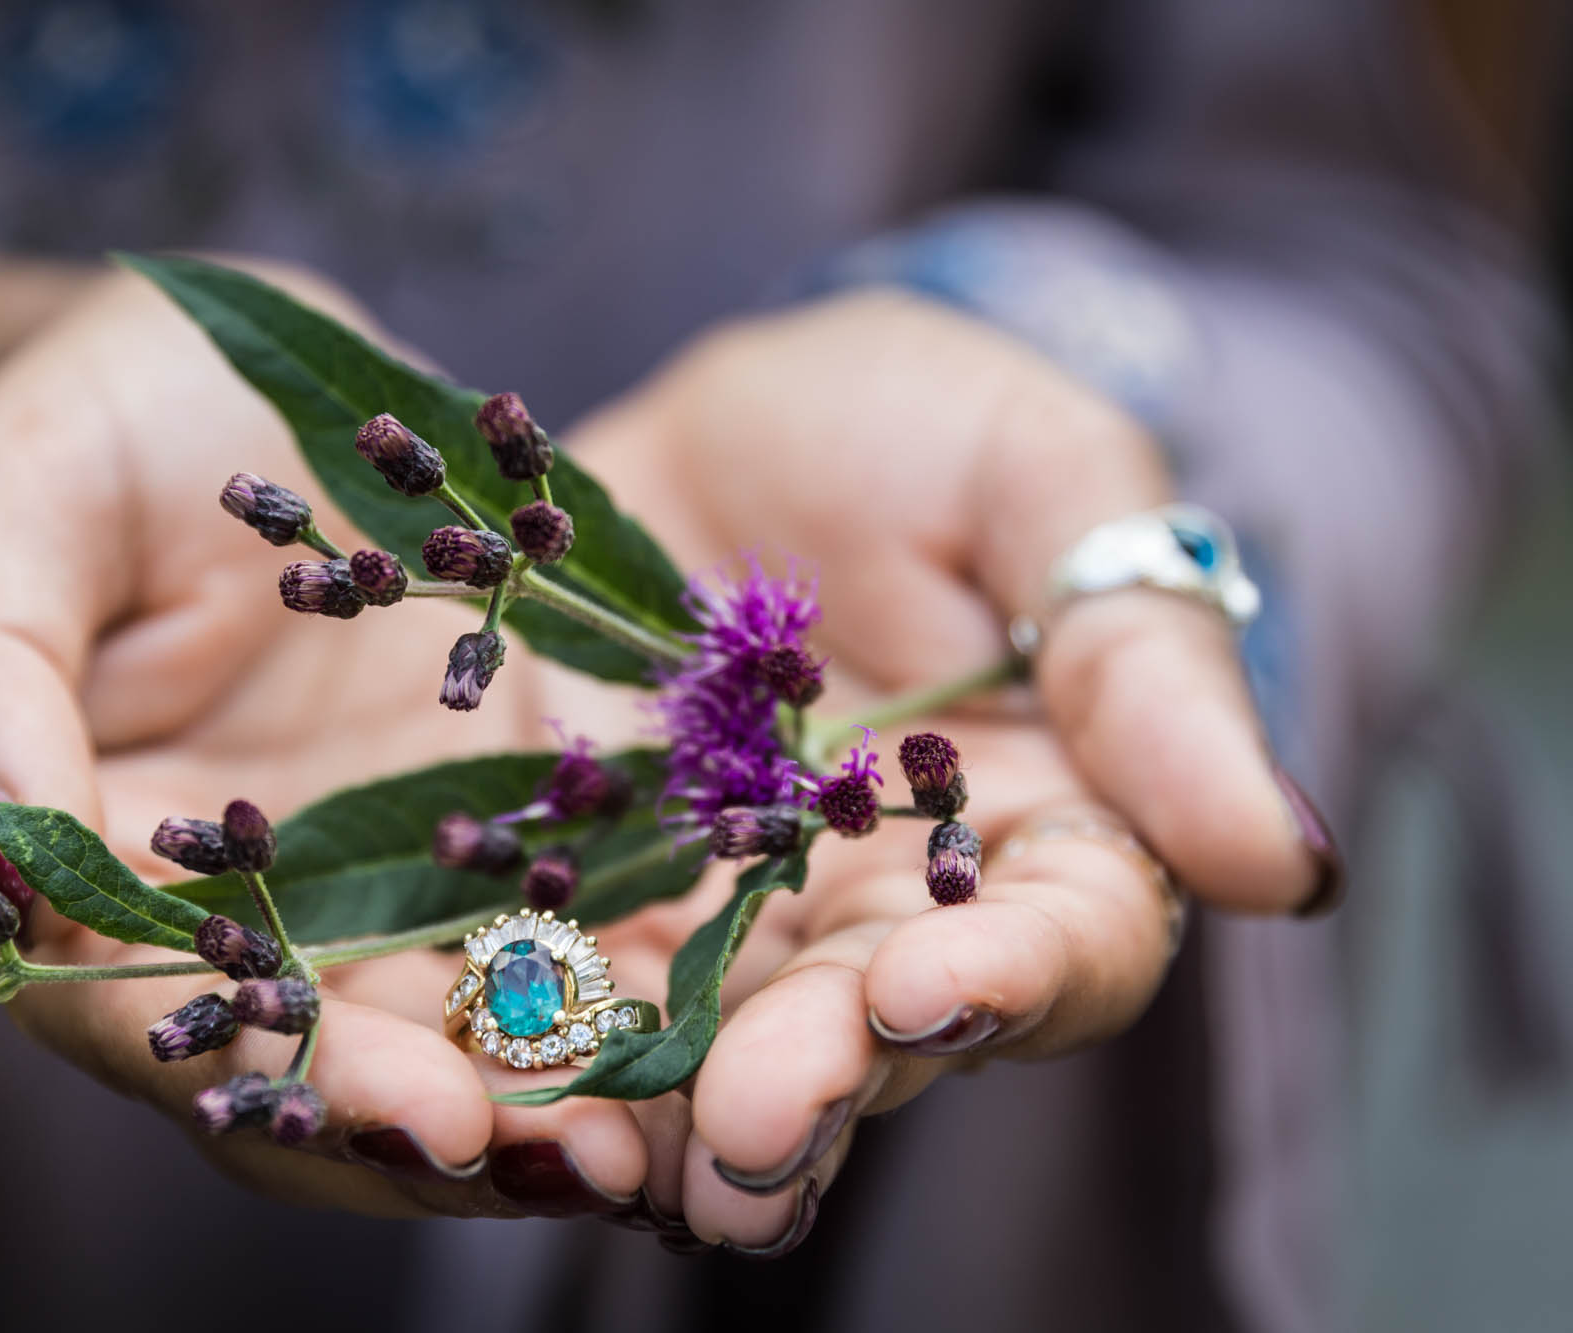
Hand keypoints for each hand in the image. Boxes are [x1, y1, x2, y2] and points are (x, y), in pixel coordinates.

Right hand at [0, 265, 674, 1219]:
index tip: (425, 1114)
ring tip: (683, 1132)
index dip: (294, 1086)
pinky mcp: (493, 822)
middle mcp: (243, 918)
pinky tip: (729, 1001)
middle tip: (594, 1164)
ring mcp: (376, 880)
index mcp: (90, 880)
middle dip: (467, 1131)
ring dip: (564, 1095)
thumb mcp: (6, 507)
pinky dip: (634, 976)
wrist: (225, 385)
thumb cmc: (88, 436)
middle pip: (334, 1075)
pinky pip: (565, 921)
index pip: (173, 1030)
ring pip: (460, 1030)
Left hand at [553, 290, 1339, 1249]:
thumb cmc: (899, 430)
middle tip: (749, 1121)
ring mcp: (709, 930)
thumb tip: (1285, 861)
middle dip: (810, 1082)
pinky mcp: (560, 916)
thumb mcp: (1032, 474)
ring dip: (655, 1122)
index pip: (1057, 946)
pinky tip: (460, 1093)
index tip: (934, 986)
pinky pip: (543, 1009)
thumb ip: (1142, 650)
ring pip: (702, 1063)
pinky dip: (508, 1056)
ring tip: (603, 1153)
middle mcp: (871, 918)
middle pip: (867, 1039)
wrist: (688, 425)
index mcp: (1025, 835)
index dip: (1008, 980)